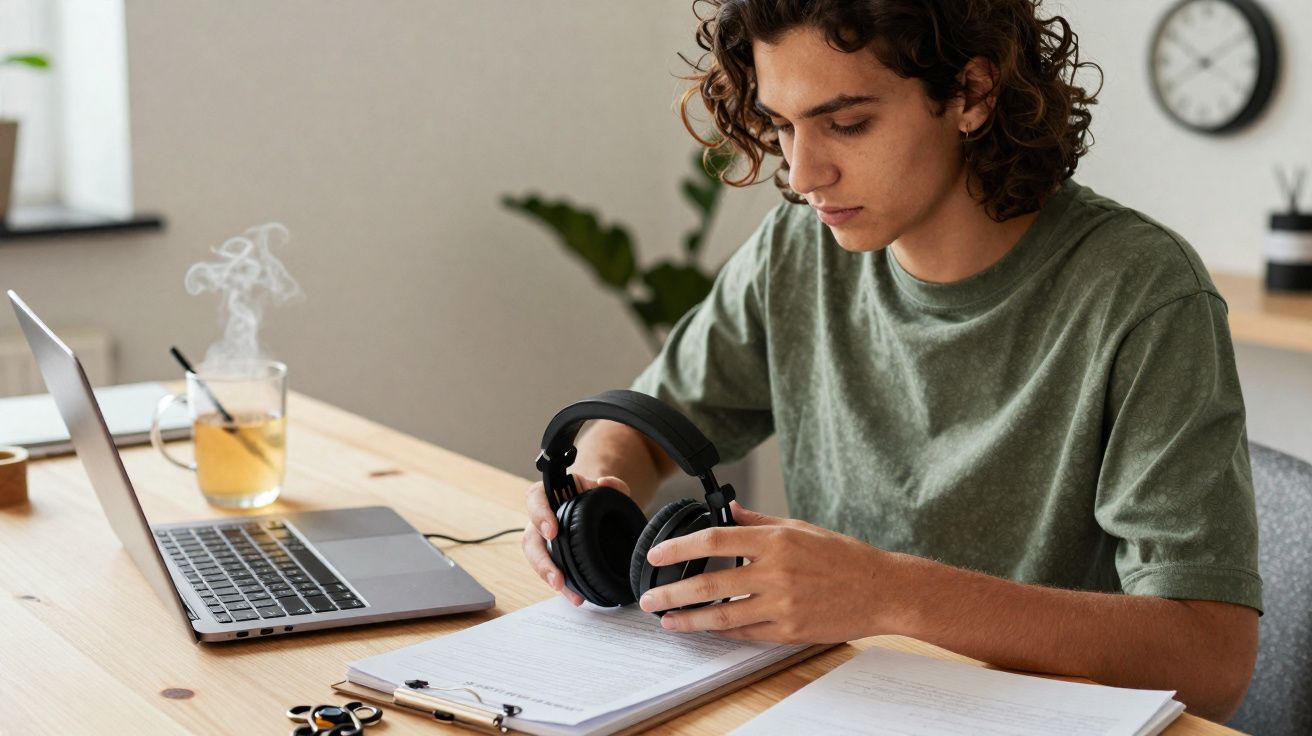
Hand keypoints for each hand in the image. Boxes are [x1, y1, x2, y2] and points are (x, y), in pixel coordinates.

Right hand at [522, 473, 633, 606]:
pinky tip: (574, 596)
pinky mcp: (553, 557)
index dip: (539, 514)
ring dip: (548, 577)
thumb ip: (612, 484)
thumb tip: (606, 483)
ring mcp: (544, 540)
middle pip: (530, 539)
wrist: (599, 510)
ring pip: (537, 559)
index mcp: (550, 495)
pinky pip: (551, 571)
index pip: (535, 498)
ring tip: (564, 590)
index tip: (552, 531)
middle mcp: (541, 518)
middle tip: (556, 576)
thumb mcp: (607, 488)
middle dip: (541, 561)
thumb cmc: (596, 497)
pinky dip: (562, 585)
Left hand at [637, 501, 889, 643]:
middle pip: (711, 583)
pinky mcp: (790, 631)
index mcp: (776, 541)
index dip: (681, 548)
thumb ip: (759, 522)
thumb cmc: (843, 557)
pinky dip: (724, 632)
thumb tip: (727, 510)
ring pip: (723, 617)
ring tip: (668, 621)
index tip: (657, 556)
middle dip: (673, 593)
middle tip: (650, 598)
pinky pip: (747, 634)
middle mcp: (776, 572)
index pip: (715, 540)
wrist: (881, 590)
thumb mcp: (799, 528)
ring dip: (690, 620)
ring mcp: (782, 605)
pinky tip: (706, 630)